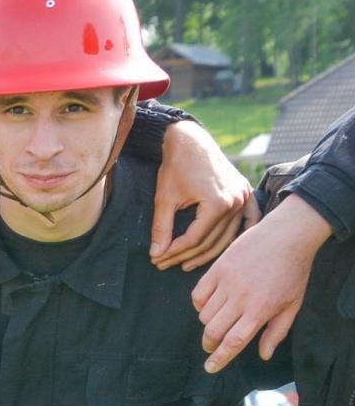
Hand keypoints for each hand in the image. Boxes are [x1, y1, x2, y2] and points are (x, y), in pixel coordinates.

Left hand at [149, 120, 252, 269]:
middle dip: (187, 255)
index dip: (175, 252)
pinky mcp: (246, 193)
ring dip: (207, 252)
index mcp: (218, 203)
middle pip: (212, 241)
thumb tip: (157, 255)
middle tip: (165, 264)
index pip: (195, 239)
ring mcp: (244, 197)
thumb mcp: (164, 198)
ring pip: (228, 236)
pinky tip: (226, 250)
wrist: (191, 141)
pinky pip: (249, 221)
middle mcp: (236, 202)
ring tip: (186, 263)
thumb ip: (161, 228)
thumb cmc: (176, 166)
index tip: (158, 259)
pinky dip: (239, 235)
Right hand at [193, 193, 331, 371]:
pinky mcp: (217, 269)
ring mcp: (226, 283)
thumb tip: (263, 355)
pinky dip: (200, 304)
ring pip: (204, 314)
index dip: (220, 358)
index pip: (234, 341)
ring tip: (217, 321)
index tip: (210, 368)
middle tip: (212, 346)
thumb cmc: (293, 271)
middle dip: (209, 344)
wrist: (286, 236)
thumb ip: (277, 332)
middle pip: (213, 331)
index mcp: (261, 310)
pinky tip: (209, 304)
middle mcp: (241, 298)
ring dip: (208, 323)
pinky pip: (198, 295)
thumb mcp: (293, 304)